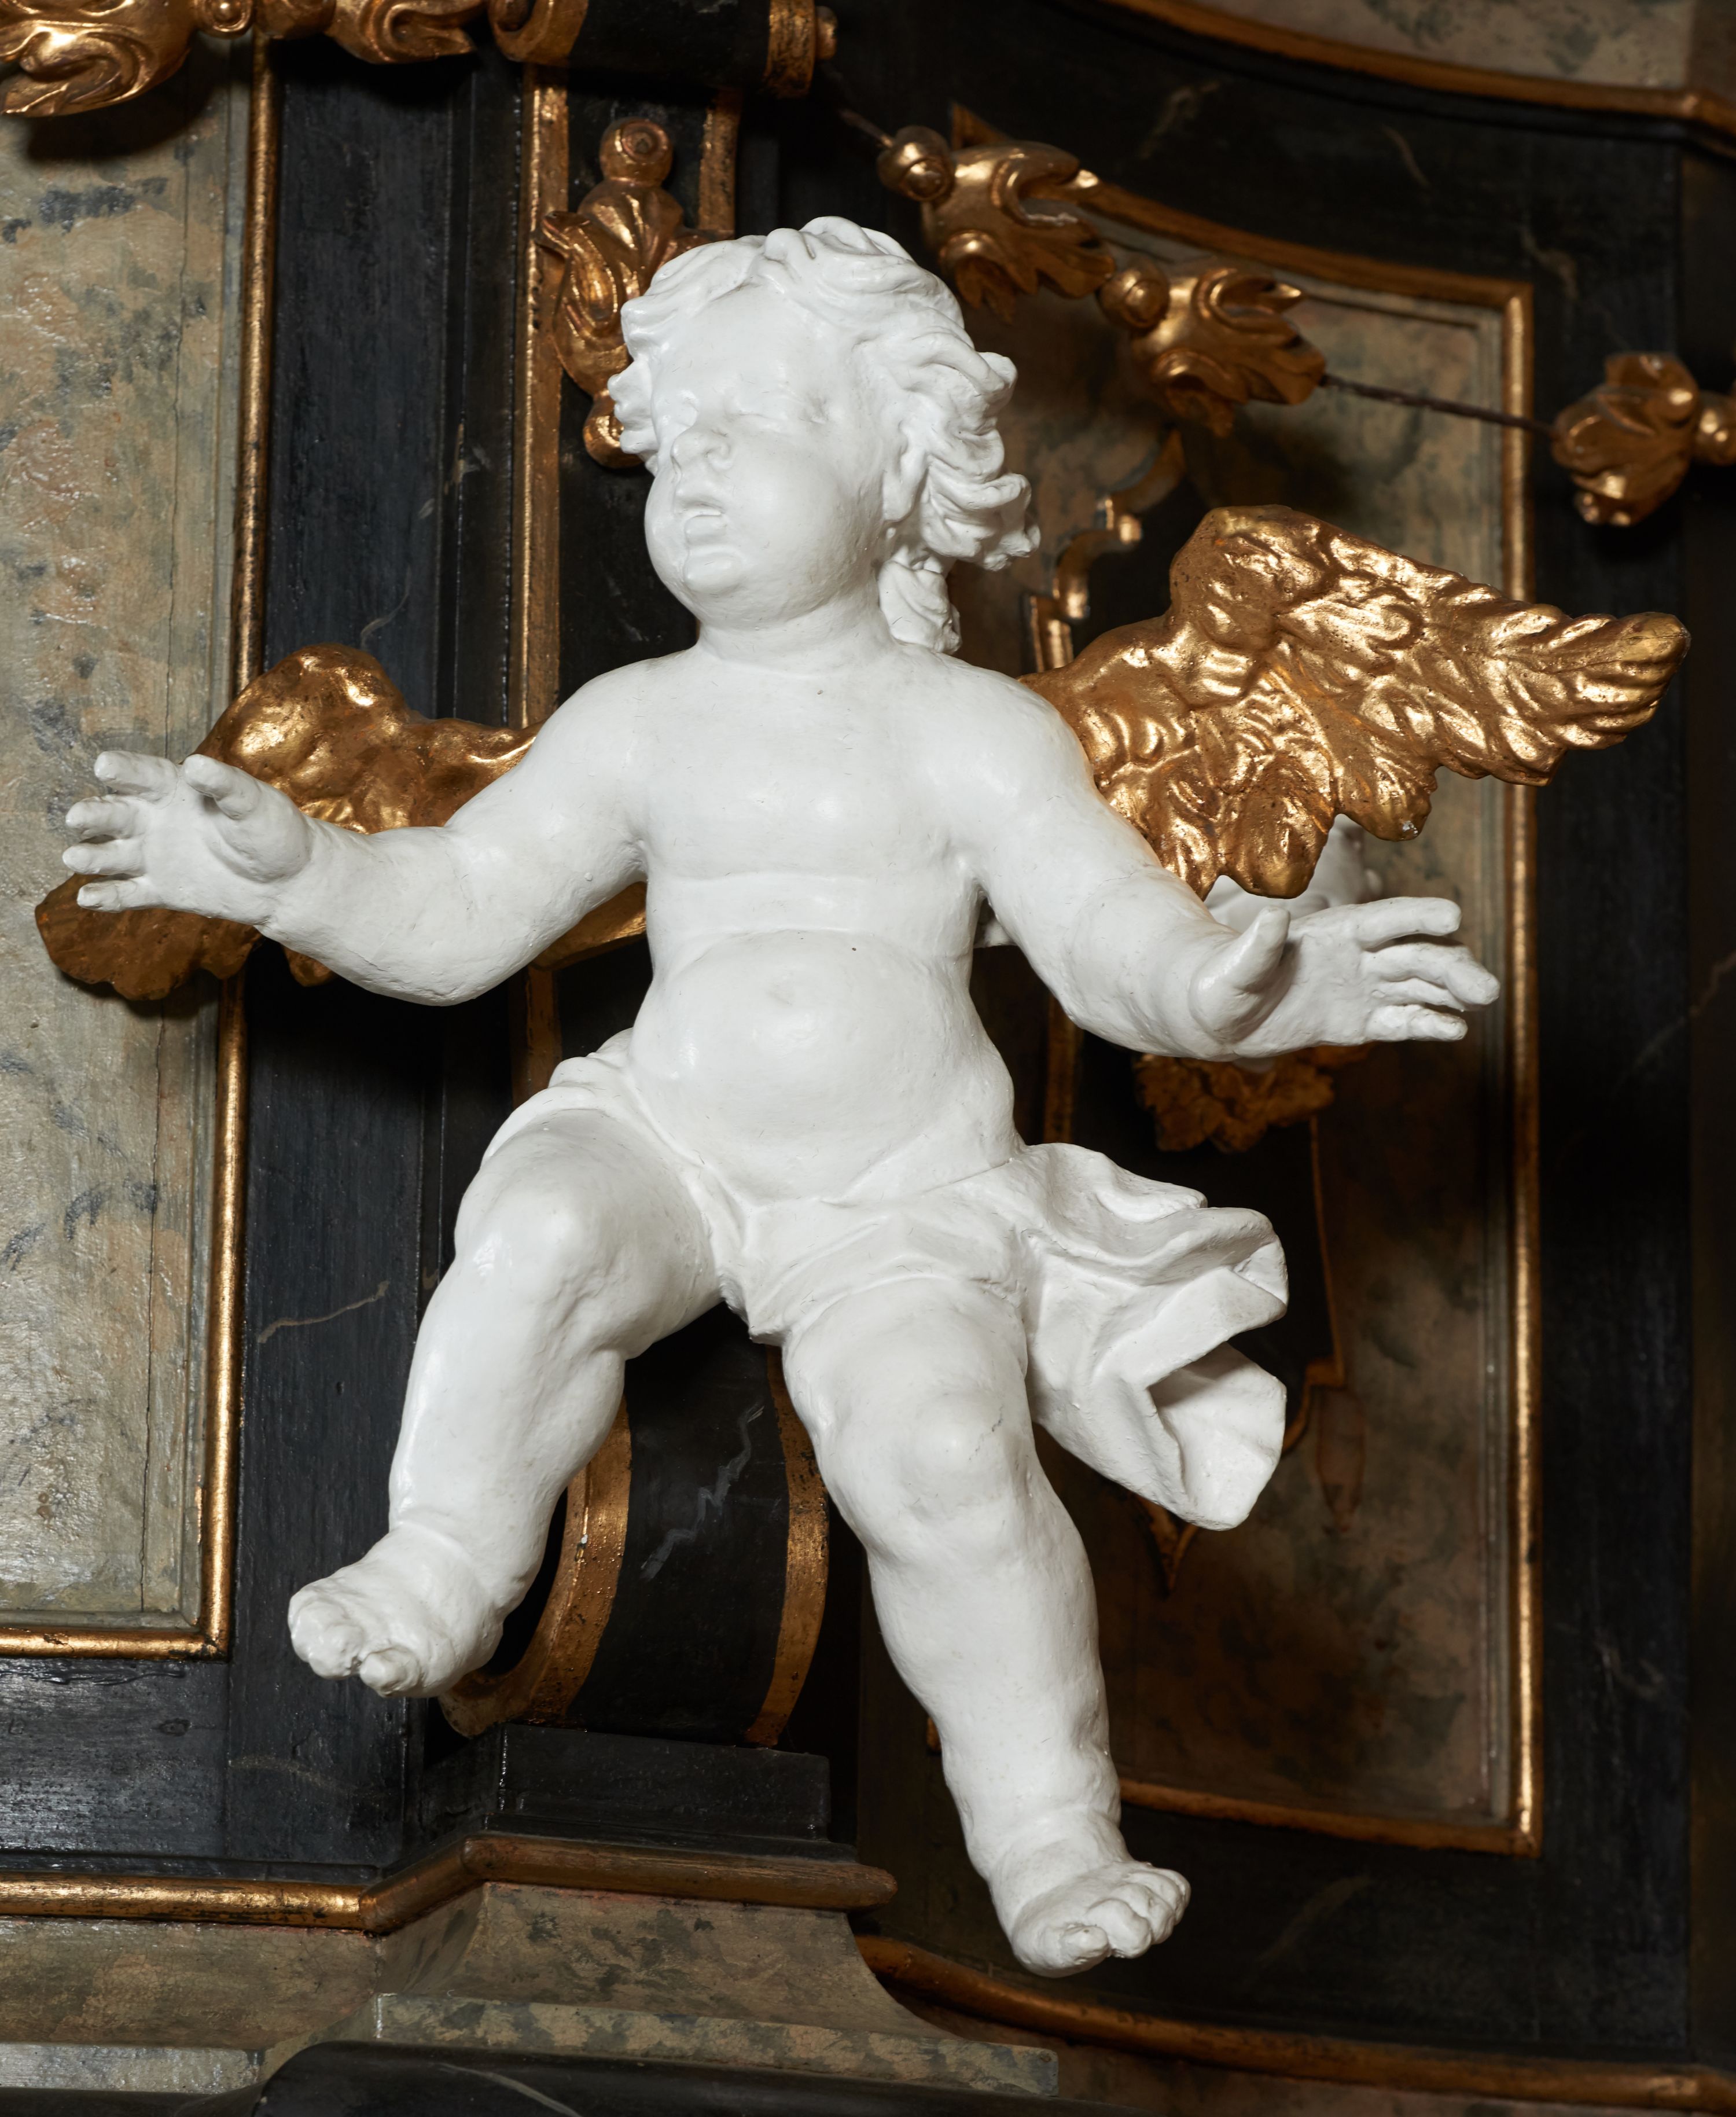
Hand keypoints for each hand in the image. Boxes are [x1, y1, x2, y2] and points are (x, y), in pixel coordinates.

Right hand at [62, 752, 315, 926]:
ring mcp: (153, 855)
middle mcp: (155, 818)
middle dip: (95, 814)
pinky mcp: (160, 889)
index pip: (142, 775)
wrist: (287, 881)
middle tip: (78, 818)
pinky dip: (107, 897)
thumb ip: (225, 785)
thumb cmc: (272, 832)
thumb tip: (195, 764)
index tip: (104, 766)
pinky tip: (87, 898)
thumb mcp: (254, 803)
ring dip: (93, 855)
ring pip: (114, 854)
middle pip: (116, 813)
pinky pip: (127, 893)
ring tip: (75, 857)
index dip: (123, 769)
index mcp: (175, 788)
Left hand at [1188, 895, 1498, 1059]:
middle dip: (1452, 967)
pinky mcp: (1360, 1022)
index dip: (1418, 915)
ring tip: (1483, 1002)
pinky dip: (1428, 1024)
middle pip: (1415, 955)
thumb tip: (1272, 916)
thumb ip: (1258, 945)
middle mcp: (1355, 956)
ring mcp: (1361, 988)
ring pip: (1418, 986)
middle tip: (1487, 988)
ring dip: (1452, 994)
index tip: (1453, 915)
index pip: (1383, 919)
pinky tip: (1455, 1030)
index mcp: (1332, 932)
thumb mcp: (1234, 967)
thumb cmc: (1221, 983)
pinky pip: (1401, 1021)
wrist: (1218, 1018)